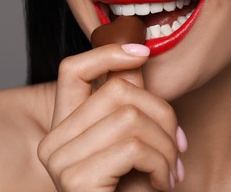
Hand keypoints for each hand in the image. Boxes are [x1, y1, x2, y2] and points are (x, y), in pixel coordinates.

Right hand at [38, 44, 186, 190]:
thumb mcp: (134, 142)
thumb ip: (130, 104)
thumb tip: (137, 62)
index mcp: (66, 127)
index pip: (72, 70)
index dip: (107, 53)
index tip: (142, 52)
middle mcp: (53, 140)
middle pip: (117, 91)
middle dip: (162, 114)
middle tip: (177, 145)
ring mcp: (59, 159)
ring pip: (130, 117)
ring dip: (166, 145)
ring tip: (171, 169)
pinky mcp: (75, 178)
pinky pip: (133, 146)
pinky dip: (161, 163)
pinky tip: (163, 183)